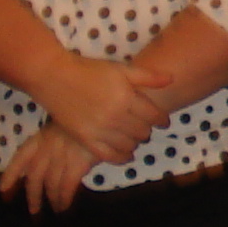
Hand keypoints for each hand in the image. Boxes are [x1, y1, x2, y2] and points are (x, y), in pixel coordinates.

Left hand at [0, 123, 98, 213]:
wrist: (103, 112)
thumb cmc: (87, 117)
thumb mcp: (65, 124)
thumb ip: (56, 140)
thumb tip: (53, 159)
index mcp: (42, 136)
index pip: (21, 157)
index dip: (11, 174)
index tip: (3, 190)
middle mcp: (47, 148)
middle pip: (34, 177)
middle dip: (33, 196)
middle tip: (33, 211)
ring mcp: (61, 156)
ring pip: (50, 184)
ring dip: (52, 200)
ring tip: (56, 210)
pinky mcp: (76, 164)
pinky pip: (66, 187)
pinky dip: (64, 199)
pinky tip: (64, 207)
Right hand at [32, 51, 171, 163]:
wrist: (55, 77)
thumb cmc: (90, 71)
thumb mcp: (121, 69)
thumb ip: (147, 76)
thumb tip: (171, 80)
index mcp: (126, 97)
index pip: (153, 116)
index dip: (162, 120)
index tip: (163, 121)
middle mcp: (115, 116)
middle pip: (142, 132)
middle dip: (147, 130)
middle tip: (146, 128)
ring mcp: (100, 129)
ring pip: (129, 145)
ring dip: (136, 143)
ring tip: (135, 138)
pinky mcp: (86, 139)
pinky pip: (109, 155)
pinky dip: (121, 157)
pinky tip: (126, 154)